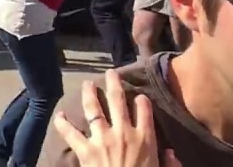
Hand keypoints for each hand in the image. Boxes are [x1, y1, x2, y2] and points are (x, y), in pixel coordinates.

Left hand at [53, 70, 179, 166]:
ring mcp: (103, 139)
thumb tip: (172, 153)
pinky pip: (71, 133)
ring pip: (94, 109)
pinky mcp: (86, 150)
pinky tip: (60, 115)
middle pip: (118, 101)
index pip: (145, 111)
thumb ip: (169, 163)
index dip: (142, 101)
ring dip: (89, 94)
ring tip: (87, 84)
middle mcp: (124, 133)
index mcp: (145, 139)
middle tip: (110, 73)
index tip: (139, 96)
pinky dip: (63, 123)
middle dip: (113, 84)